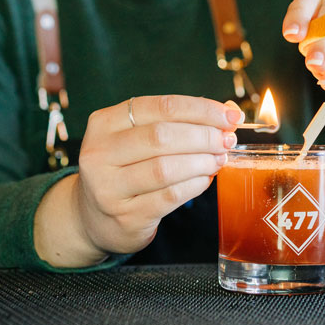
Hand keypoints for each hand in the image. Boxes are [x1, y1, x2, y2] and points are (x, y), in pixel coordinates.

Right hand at [39, 95, 240, 263]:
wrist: (94, 218)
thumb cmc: (126, 169)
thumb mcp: (139, 138)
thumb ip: (179, 121)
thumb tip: (229, 111)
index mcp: (104, 123)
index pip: (160, 107)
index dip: (201, 109)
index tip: (231, 115)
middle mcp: (99, 153)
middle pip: (162, 136)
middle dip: (204, 136)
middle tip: (227, 140)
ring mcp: (108, 187)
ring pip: (165, 168)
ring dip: (202, 161)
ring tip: (219, 159)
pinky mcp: (125, 216)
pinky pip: (169, 196)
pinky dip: (195, 185)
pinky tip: (205, 178)